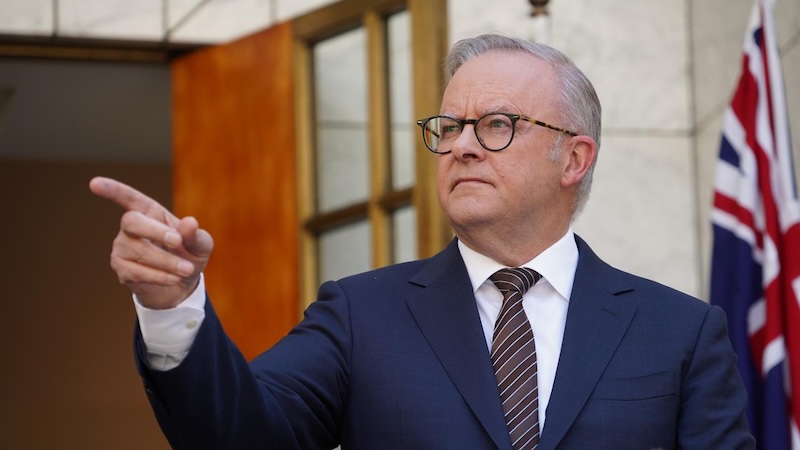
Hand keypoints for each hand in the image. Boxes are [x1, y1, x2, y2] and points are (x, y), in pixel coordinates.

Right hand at [89, 177, 213, 308]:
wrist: (182, 284)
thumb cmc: (190, 255)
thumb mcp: (200, 244)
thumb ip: (195, 234)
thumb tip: (189, 223)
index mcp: (150, 212)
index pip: (129, 197)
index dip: (112, 190)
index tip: (94, 183)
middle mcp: (131, 227)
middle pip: (131, 222)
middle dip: (155, 231)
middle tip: (177, 242)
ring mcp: (122, 248)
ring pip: (138, 251)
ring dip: (166, 261)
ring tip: (187, 269)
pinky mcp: (122, 269)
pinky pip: (137, 272)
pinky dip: (159, 276)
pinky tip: (174, 278)